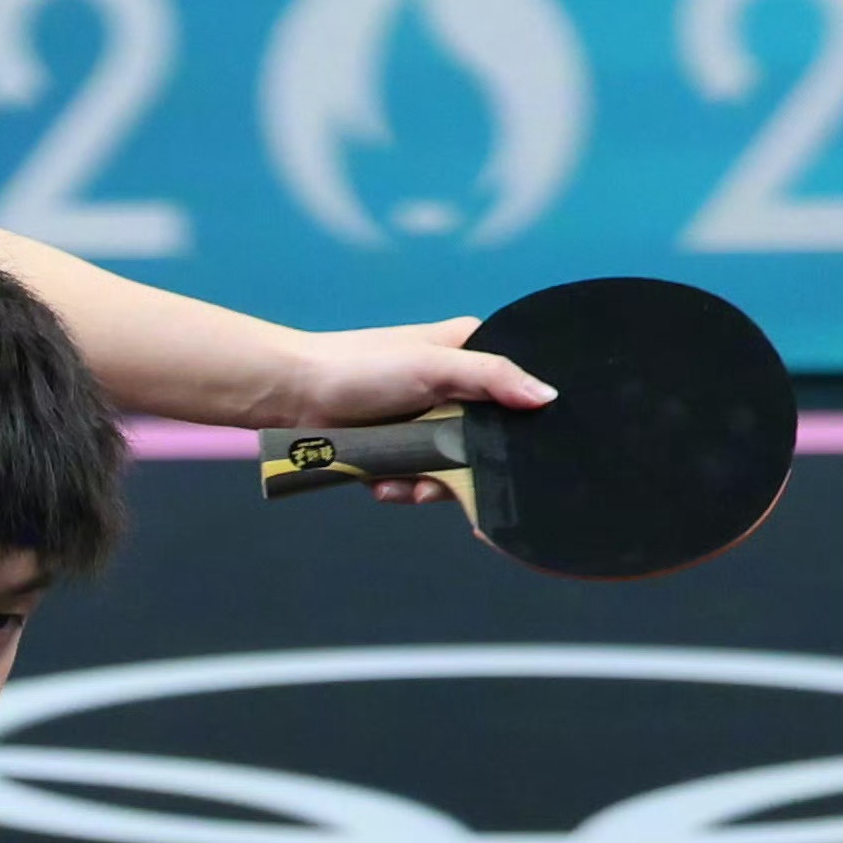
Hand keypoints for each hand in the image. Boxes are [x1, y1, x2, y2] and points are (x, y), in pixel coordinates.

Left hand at [262, 317, 557, 512]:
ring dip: (430, 484)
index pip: (518, 390)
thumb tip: (549, 397)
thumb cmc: (362, 366)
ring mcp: (428, 423)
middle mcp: (455, 389)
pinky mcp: (403, 450)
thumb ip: (492, 378)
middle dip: (469, 466)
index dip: (524, 421)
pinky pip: (421, 481)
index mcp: (471, 354)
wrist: (292, 395)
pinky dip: (404, 488)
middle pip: (491, 441)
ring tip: (403, 481)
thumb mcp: (434, 365)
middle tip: (450, 479)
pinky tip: (382, 483)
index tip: (523, 452)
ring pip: (456, 469)